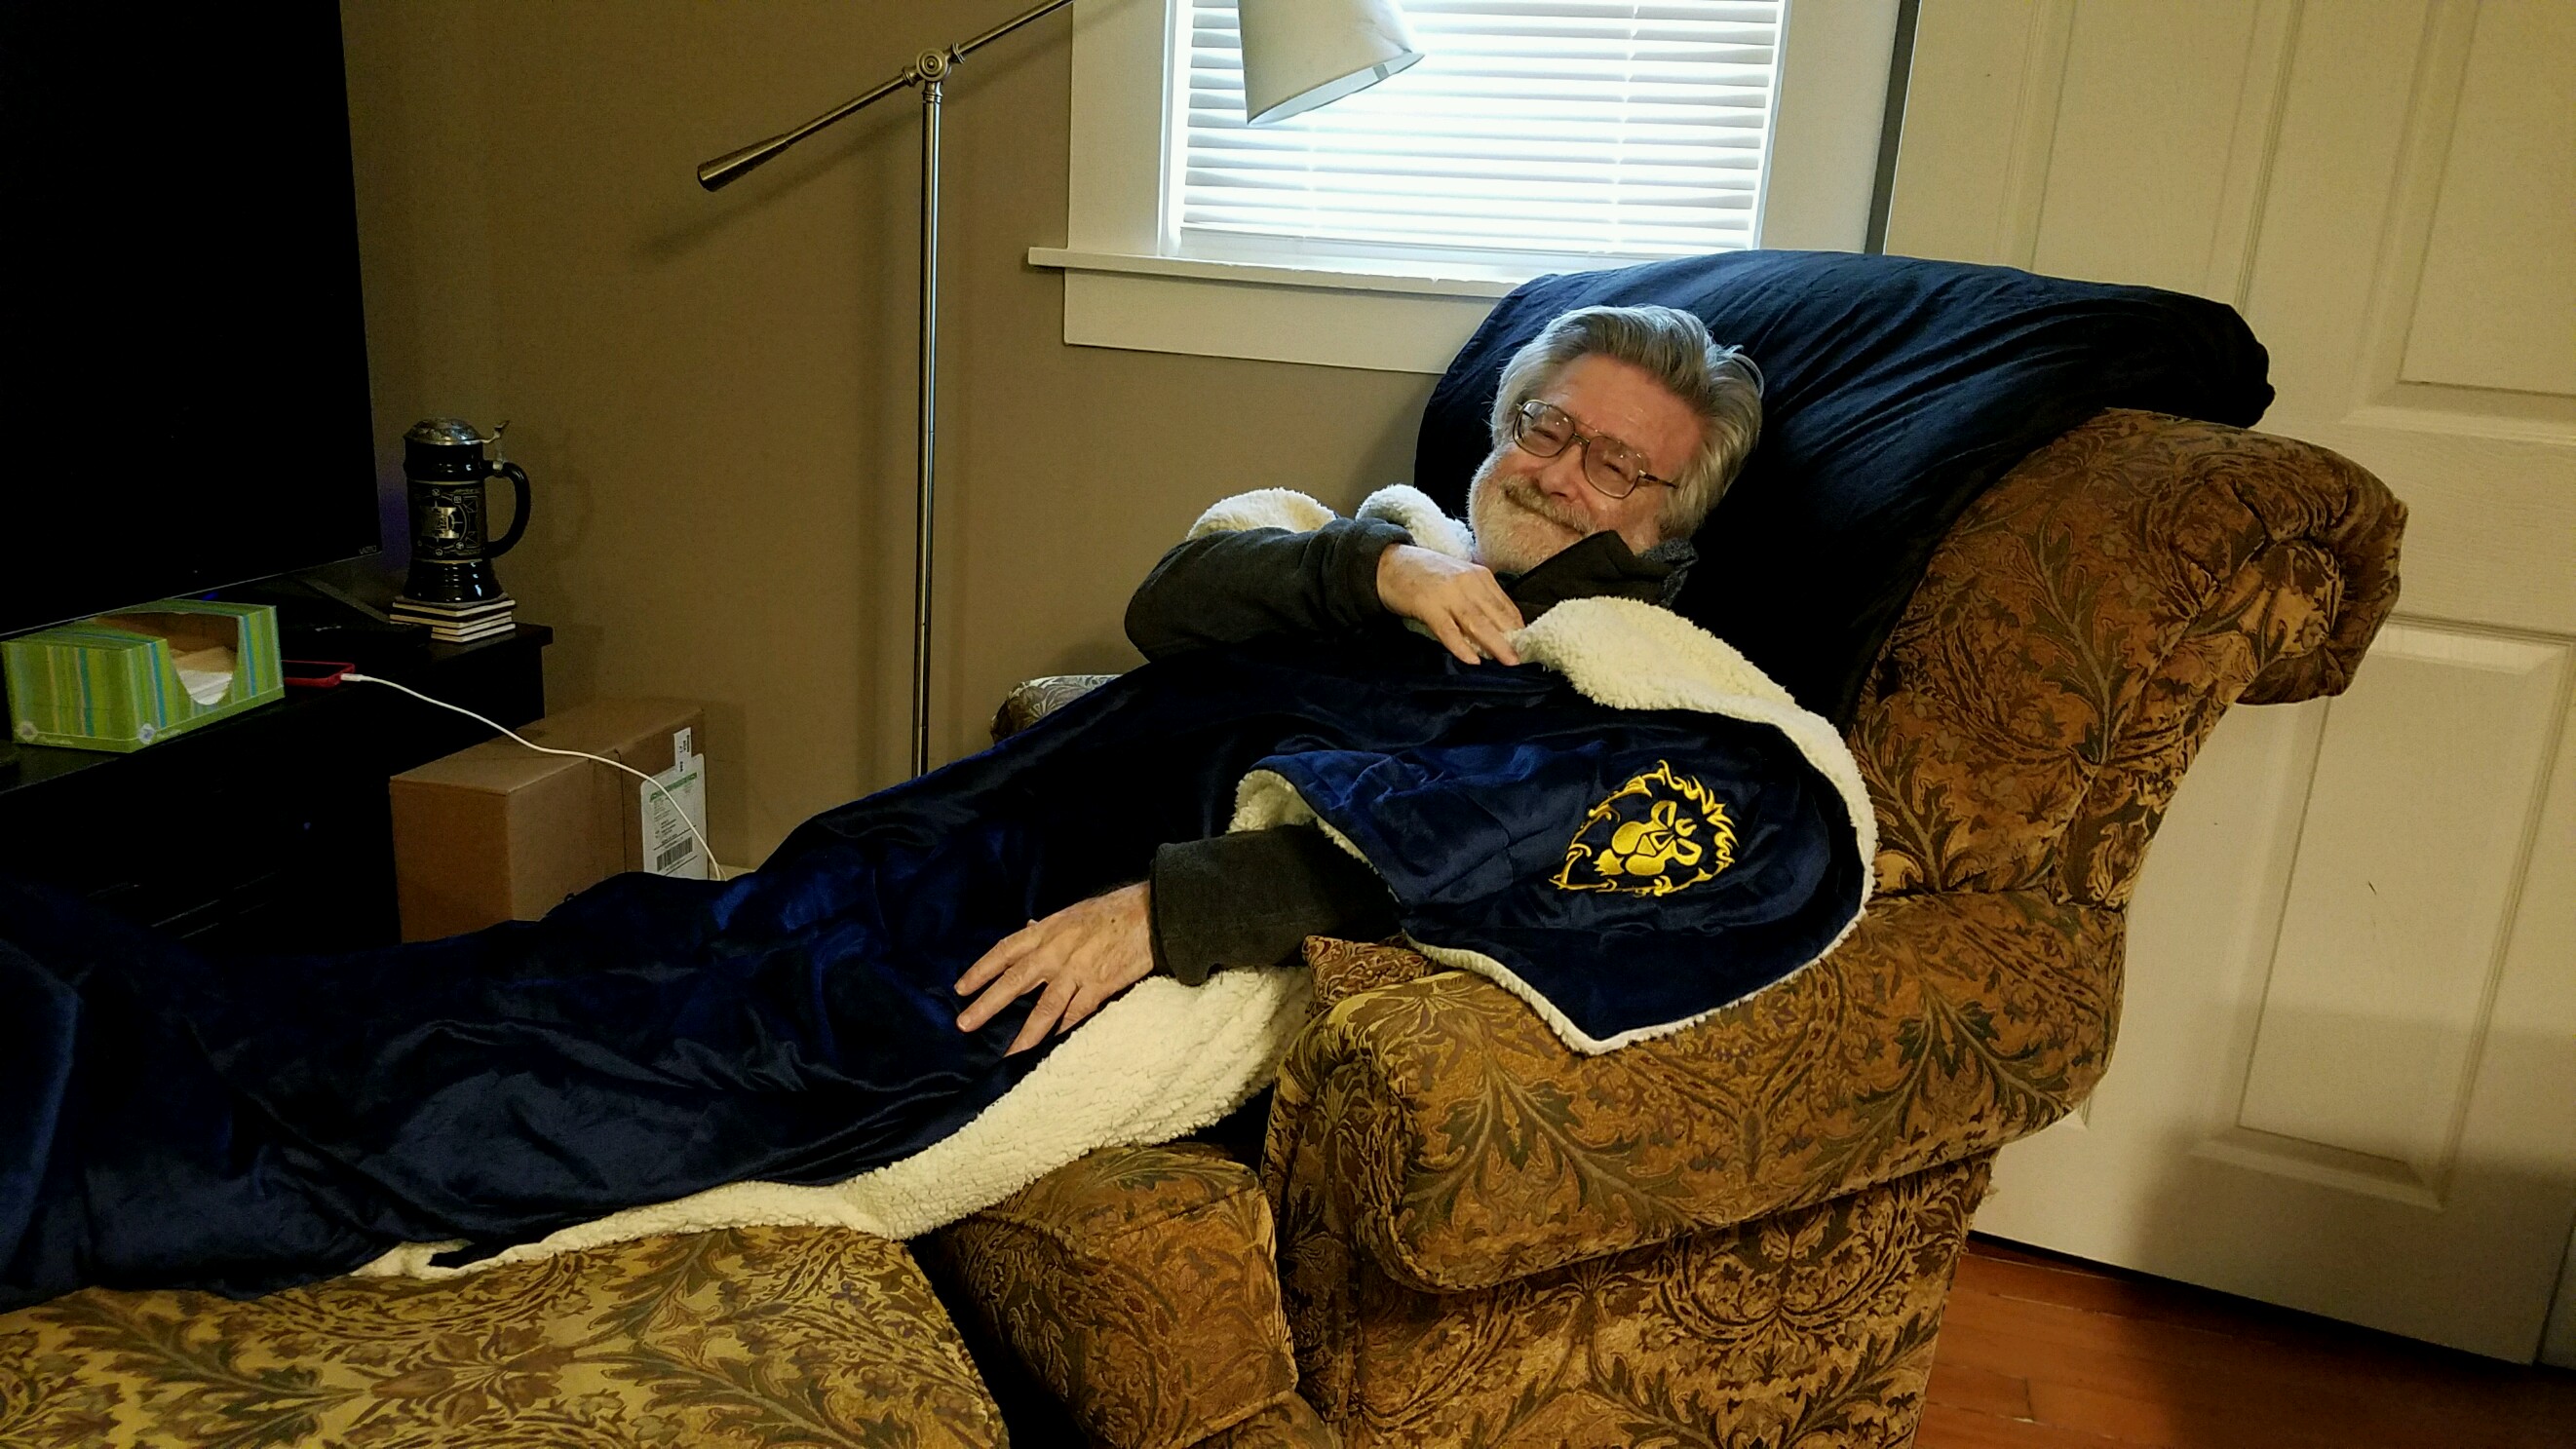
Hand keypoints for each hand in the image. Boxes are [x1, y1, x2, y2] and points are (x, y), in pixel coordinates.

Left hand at [954, 883, 1154, 1053]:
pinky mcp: (1099, 987)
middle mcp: (1056, 952)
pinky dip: (1062, 1032)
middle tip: (964, 1024)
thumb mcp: (1072, 913)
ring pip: (1044, 1008)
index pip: (1004, 951)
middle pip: (1015, 981)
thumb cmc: (1111, 911)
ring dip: (1025, 1034)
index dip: (980, 970)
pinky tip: (1050, 1049)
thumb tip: (1027, 928)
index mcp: (1047, 931)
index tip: (961, 988)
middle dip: (987, 1004)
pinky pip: (1076, 1015)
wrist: (1149, 914)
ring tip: (1008, 1055)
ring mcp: (1077, 971)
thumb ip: (1047, 927)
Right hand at [1376, 544, 1523, 665]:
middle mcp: (1468, 582)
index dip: (1519, 628)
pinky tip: (1472, 660)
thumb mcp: (1459, 580)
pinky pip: (1448, 629)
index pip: (1507, 606)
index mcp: (1479, 576)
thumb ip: (1478, 599)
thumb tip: (1499, 630)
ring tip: (1508, 661)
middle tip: (1523, 660)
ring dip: (1496, 644)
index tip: (1527, 647)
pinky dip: (1461, 646)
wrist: (1390, 564)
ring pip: (1478, 623)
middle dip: (1512, 639)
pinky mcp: (1428, 605)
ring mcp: (1448, 593)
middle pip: (1496, 615)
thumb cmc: (1426, 575)